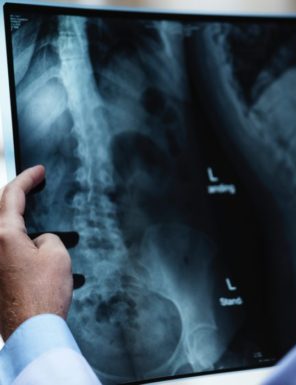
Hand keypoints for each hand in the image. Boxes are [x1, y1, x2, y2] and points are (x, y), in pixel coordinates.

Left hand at [0, 166, 72, 340]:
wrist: (32, 330)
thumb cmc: (44, 293)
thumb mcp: (57, 253)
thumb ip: (47, 237)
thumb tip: (38, 241)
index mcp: (4, 236)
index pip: (12, 195)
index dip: (28, 178)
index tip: (39, 170)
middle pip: (3, 211)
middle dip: (19, 196)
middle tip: (35, 186)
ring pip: (6, 232)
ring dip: (21, 223)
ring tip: (40, 224)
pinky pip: (7, 250)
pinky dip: (20, 243)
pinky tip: (37, 251)